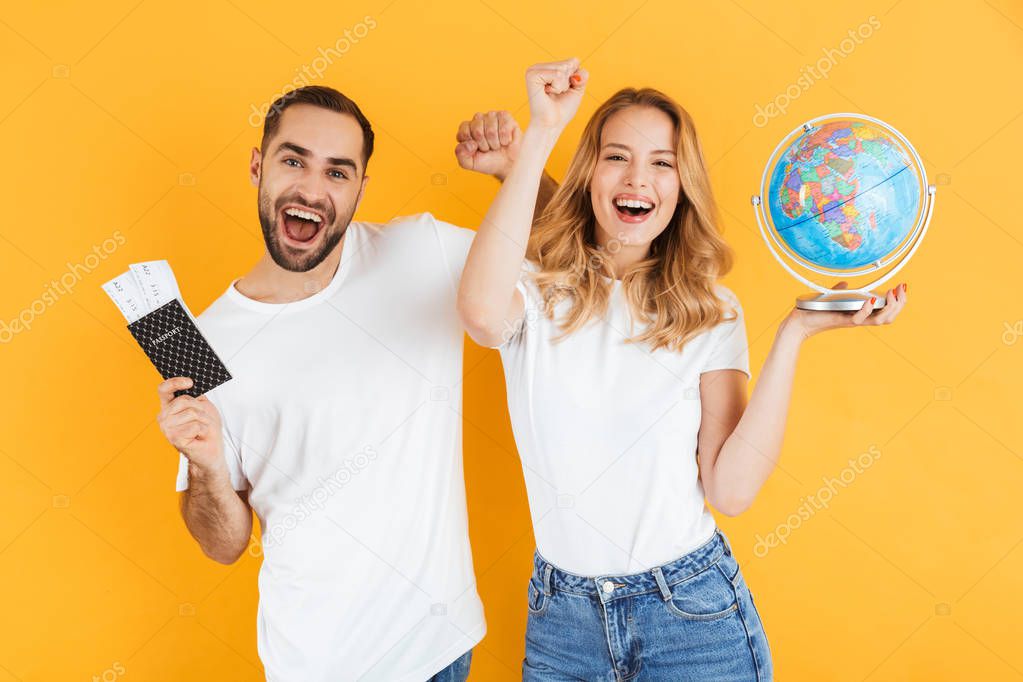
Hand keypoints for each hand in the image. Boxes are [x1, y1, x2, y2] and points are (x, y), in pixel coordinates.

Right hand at [157, 377, 226, 475]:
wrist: (211, 450)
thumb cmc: (207, 428)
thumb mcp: (204, 406)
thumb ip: (196, 395)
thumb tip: (192, 382)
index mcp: (169, 406)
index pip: (164, 389)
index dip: (175, 382)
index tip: (190, 382)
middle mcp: (164, 417)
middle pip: (184, 400)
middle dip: (201, 408)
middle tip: (204, 419)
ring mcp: (167, 428)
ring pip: (191, 412)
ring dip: (204, 420)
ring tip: (202, 428)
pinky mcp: (174, 438)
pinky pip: (195, 426)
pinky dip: (203, 430)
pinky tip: (200, 436)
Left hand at [455, 110, 521, 180]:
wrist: (508, 164)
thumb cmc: (488, 161)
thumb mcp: (469, 163)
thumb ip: (461, 155)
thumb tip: (469, 143)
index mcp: (466, 128)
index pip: (464, 133)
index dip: (472, 146)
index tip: (477, 150)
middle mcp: (478, 119)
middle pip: (477, 131)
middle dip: (484, 145)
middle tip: (488, 148)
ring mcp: (491, 116)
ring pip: (491, 130)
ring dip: (495, 143)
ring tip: (497, 144)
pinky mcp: (505, 116)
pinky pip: (503, 128)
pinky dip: (505, 139)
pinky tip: (505, 140)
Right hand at [525, 57, 587, 130]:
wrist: (551, 125)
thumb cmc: (562, 110)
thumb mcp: (577, 89)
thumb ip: (582, 75)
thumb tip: (576, 62)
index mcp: (548, 68)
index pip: (573, 61)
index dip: (575, 78)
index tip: (563, 91)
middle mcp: (540, 66)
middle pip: (569, 63)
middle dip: (569, 82)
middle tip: (557, 94)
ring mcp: (534, 70)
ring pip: (563, 68)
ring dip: (563, 86)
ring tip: (552, 94)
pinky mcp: (532, 75)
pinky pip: (557, 74)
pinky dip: (557, 87)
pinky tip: (547, 93)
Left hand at [782, 281, 908, 341]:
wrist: (799, 322)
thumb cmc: (815, 311)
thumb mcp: (832, 298)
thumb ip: (841, 290)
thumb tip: (846, 283)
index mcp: (860, 313)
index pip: (887, 312)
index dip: (898, 302)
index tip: (903, 288)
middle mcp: (859, 318)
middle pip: (889, 318)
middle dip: (900, 304)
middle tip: (902, 290)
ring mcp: (852, 321)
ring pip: (880, 320)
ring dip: (890, 307)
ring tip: (894, 294)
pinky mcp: (842, 321)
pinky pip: (860, 319)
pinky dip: (868, 309)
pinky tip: (871, 300)